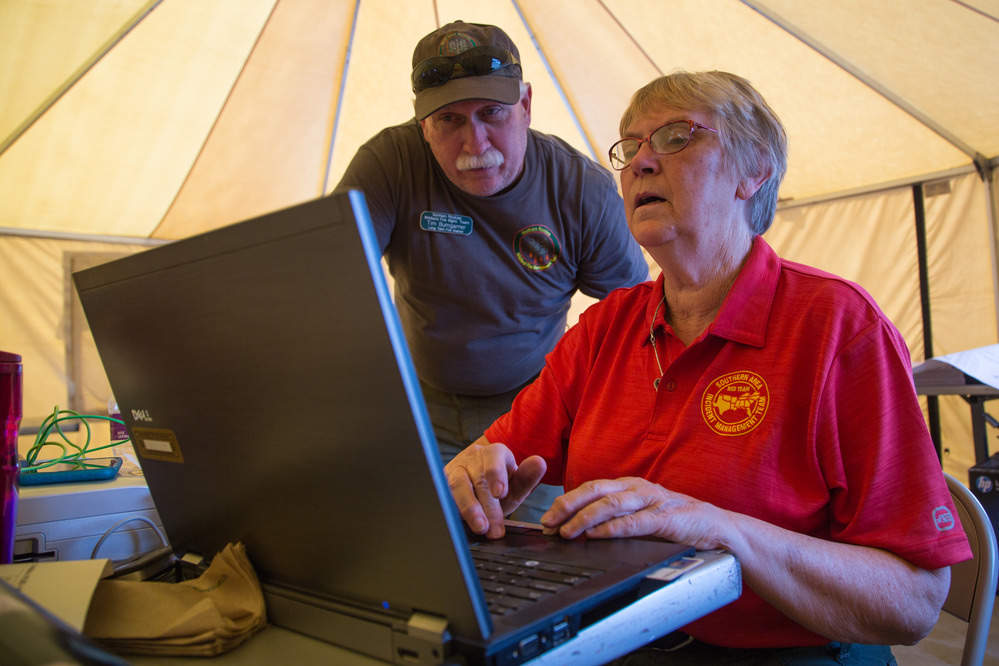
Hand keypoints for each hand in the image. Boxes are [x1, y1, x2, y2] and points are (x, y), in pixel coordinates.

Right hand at [445, 439, 546, 538]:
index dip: (496, 476)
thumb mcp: (516, 484)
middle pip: (477, 479)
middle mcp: (472, 457)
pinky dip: (451, 510)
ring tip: (480, 528)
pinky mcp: (440, 482)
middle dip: (487, 506)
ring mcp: (454, 468)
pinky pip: (443, 495)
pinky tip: (458, 524)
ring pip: (457, 486)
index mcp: (494, 452)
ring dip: (468, 508)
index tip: (500, 494)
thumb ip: (527, 477)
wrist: (479, 485)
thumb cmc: (500, 486)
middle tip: (495, 529)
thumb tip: (539, 463)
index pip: (494, 459)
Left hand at [540, 476, 726, 549]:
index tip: (547, 519)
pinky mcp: (665, 517)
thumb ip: (614, 519)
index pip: (589, 489)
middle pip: (594, 491)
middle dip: (567, 506)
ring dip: (584, 518)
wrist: (715, 528)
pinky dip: (613, 528)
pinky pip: (634, 522)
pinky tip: (598, 535)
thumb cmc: (675, 522)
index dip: (565, 502)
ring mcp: (651, 500)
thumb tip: (579, 531)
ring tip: (567, 531)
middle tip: (548, 523)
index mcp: (628, 487)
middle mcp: (636, 488)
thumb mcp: (639, 516)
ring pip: (610, 504)